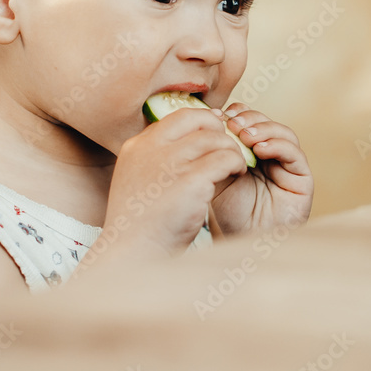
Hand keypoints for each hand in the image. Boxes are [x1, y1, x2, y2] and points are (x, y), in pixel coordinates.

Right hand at [101, 108, 248, 259]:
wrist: (134, 253)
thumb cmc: (139, 225)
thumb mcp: (137, 181)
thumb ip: (154, 160)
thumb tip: (185, 145)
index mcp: (137, 146)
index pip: (177, 117)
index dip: (202, 120)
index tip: (215, 130)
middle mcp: (152, 148)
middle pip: (198, 121)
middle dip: (220, 131)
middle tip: (229, 147)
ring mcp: (171, 163)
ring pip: (216, 139)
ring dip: (231, 149)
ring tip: (236, 165)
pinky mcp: (191, 181)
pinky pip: (226, 158)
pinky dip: (236, 163)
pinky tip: (236, 174)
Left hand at [212, 103, 312, 234]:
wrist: (242, 241)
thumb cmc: (229, 212)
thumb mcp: (217, 174)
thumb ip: (218, 150)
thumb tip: (212, 117)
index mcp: (252, 151)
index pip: (250, 122)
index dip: (238, 113)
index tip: (220, 115)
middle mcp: (273, 155)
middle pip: (267, 123)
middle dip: (250, 119)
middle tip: (233, 124)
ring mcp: (289, 166)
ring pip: (284, 134)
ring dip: (264, 129)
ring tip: (245, 136)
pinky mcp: (303, 179)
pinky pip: (295, 154)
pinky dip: (278, 146)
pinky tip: (260, 150)